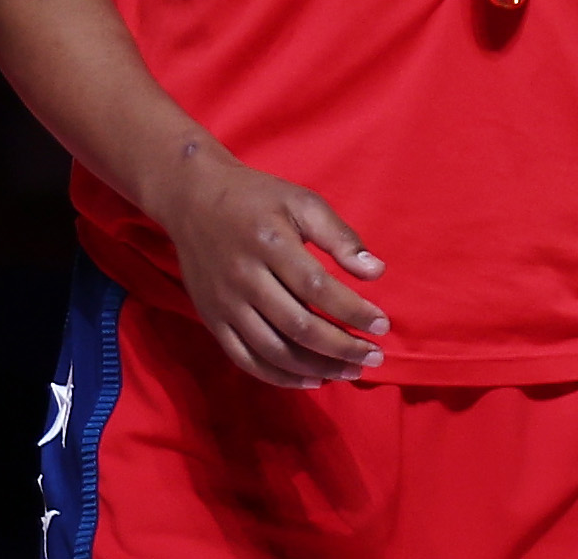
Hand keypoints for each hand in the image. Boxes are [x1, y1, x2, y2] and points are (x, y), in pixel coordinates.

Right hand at [159, 153, 388, 388]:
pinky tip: (311, 379)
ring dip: (315, 367)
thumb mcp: (303, 202)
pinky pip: (245, 358)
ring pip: (273, 350)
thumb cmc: (259, 198)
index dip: (352, 311)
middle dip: (341, 347)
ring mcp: (224, 305)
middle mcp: (244, 280)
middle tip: (375, 358)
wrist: (194, 200)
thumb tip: (375, 272)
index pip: (318, 289)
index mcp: (271, 245)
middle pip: (297, 326)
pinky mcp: (211, 320)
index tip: (383, 326)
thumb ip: (339, 236)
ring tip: (349, 372)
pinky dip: (278, 375)